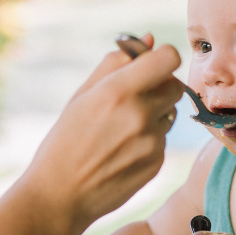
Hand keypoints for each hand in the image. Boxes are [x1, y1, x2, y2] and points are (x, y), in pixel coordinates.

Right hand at [21, 35, 182, 228]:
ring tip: (121, 130)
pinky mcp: (157, 163)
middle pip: (175, 86)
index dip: (162, 58)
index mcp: (118, 91)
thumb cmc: (65, 141)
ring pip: (170, 114)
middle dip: (160, 86)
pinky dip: (149, 140)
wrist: (60, 195)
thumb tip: (150, 38)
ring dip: (154, 115)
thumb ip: (115, 64)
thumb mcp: (82, 96)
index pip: (169, 58)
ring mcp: (151, 142)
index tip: (152, 64)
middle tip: (135, 96)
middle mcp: (140, 115)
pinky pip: (163, 139)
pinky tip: (122, 151)